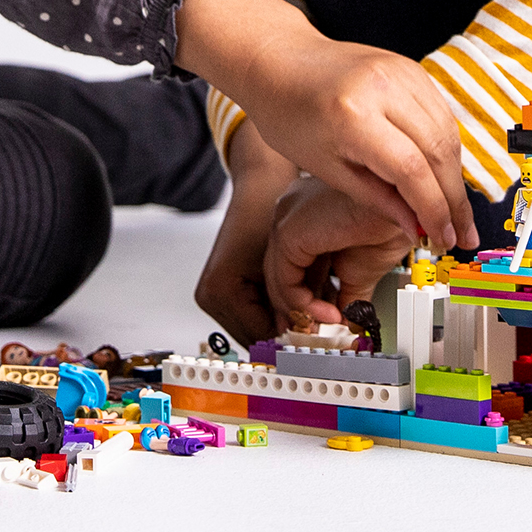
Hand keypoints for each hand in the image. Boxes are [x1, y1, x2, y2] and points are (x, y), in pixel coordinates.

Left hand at [174, 0, 476, 249]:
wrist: (279, 60)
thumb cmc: (289, 116)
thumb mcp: (324, 167)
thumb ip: (375, 197)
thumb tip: (417, 228)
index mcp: (353, 115)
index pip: (411, 169)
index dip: (433, 208)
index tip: (443, 238)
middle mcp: (382, 88)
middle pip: (437, 151)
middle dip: (454, 199)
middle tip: (463, 234)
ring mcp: (399, 72)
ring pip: (446, 132)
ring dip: (456, 175)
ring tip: (457, 211)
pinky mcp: (409, 66)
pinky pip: (441, 112)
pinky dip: (447, 147)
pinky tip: (445, 174)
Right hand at [192, 121, 297, 344]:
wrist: (256, 188)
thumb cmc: (268, 214)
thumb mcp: (288, 264)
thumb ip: (297, 301)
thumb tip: (314, 334)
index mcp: (221, 290)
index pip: (261, 335)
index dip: (293, 339)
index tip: (319, 343)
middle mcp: (210, 297)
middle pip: (256, 336)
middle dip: (289, 332)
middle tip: (321, 334)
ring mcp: (212, 296)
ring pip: (256, 328)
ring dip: (283, 323)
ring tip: (312, 317)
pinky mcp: (220, 291)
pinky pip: (252, 314)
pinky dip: (275, 312)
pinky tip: (296, 304)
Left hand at [266, 175, 416, 324]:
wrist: (407, 207)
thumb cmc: (392, 222)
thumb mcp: (362, 269)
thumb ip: (346, 296)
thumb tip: (345, 323)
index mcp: (308, 214)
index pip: (294, 263)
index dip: (304, 297)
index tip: (316, 322)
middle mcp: (292, 212)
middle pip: (281, 270)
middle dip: (296, 308)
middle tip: (311, 333)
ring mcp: (287, 218)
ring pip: (277, 277)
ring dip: (301, 311)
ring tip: (326, 326)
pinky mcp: (288, 230)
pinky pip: (283, 279)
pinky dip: (302, 304)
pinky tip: (328, 313)